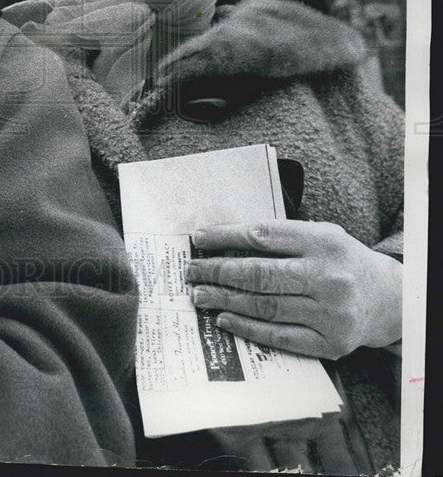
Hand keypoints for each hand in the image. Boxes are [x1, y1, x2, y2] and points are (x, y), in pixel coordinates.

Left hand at [185, 220, 401, 358]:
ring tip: (200, 295)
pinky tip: (224, 318)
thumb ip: (281, 236)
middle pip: (259, 273)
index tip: (198, 239)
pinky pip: (279, 335)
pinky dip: (246, 327)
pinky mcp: (329, 343)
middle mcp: (327, 277)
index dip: (225, 237)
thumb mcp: (320, 235)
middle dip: (218, 271)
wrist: (387, 299)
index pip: (263, 236)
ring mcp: (329, 313)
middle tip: (191, 271)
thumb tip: (224, 240)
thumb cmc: (340, 261)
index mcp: (323, 242)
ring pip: (265, 306)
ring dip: (225, 300)